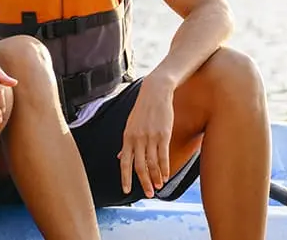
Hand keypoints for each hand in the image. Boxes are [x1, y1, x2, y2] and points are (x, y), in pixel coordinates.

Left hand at [118, 76, 174, 197]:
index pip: (124, 162)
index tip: (126, 191)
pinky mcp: (163, 134)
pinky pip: (163, 156)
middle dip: (143, 182)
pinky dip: (165, 168)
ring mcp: (150, 137)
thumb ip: (126, 143)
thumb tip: (121, 157)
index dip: (124, 178)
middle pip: (139, 166)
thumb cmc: (142, 110)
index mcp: (127, 138)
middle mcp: (137, 139)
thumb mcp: (130, 126)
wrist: (155, 93)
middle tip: (147, 194)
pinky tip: (166, 176)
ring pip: (152, 163)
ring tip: (158, 187)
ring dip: (155, 178)